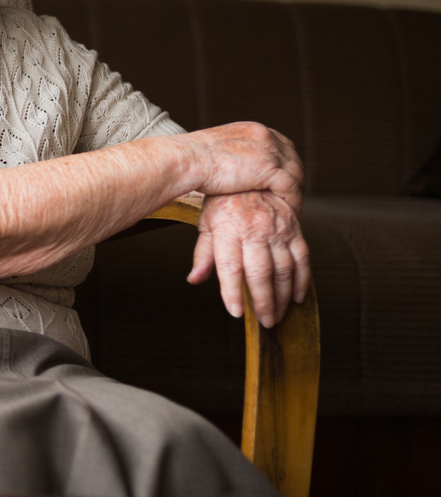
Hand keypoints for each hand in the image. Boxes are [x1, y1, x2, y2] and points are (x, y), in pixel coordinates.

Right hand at [182, 122, 303, 213]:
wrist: (187, 160)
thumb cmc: (191, 158)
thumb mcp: (217, 148)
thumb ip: (232, 153)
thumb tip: (229, 165)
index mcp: (253, 129)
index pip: (280, 145)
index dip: (283, 164)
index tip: (279, 181)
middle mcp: (266, 136)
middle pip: (292, 158)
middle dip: (293, 178)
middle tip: (289, 197)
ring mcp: (270, 152)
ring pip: (295, 174)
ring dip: (294, 192)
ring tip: (292, 208)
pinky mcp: (270, 170)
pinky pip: (291, 188)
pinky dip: (293, 201)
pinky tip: (289, 213)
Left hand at [188, 190, 309, 327]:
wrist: (250, 175)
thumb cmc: (224, 203)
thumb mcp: (207, 224)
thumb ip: (203, 254)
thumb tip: (194, 279)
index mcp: (229, 230)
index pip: (230, 267)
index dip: (232, 292)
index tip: (236, 312)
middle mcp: (254, 230)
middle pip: (260, 272)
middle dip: (264, 302)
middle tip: (266, 321)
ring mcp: (277, 230)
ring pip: (284, 269)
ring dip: (284, 296)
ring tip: (278, 315)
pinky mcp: (294, 229)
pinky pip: (303, 258)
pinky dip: (303, 280)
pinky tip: (298, 297)